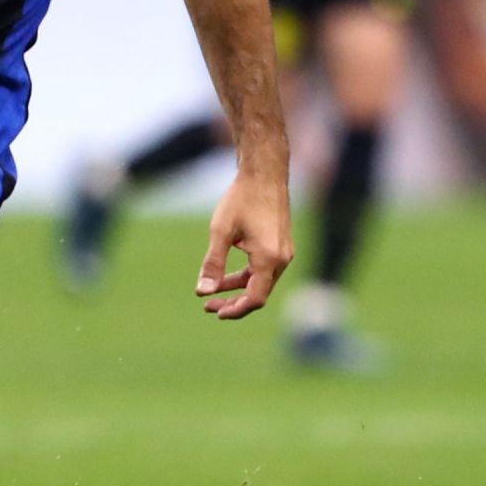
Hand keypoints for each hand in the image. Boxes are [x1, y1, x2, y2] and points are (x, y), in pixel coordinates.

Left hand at [196, 169, 291, 318]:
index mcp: (269, 258)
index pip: (255, 299)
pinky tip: (225, 277)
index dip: (235, 310)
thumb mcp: (221, 232)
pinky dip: (245, 277)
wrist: (264, 174)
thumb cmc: (241, 199)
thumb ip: (213, 264)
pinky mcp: (281, 247)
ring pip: (261, 283)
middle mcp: (282, 259)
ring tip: (212, 294)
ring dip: (238, 290)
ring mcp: (284, 253)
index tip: (214, 311)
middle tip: (207, 306)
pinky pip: (263, 270)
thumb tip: (201, 292)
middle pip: (259, 294)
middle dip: (233, 303)